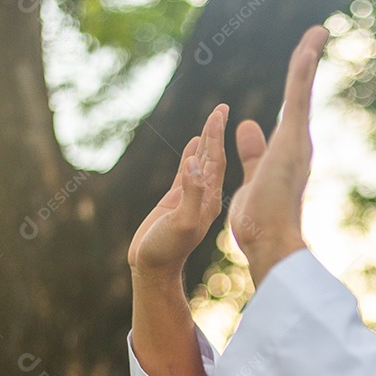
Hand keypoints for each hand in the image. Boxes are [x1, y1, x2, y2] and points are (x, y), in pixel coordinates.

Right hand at [129, 104, 228, 279]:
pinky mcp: (177, 201)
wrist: (154, 268)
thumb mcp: (182, 222)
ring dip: (206, 140)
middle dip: (216, 132)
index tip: (221, 112)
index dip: (217, 135)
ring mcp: (191, 197)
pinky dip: (191, 155)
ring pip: (200, 161)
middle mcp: (204, 195)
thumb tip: (195, 164)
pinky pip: (187, 172)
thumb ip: (191, 194)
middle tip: (222, 107)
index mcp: (209, 198)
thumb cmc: (167, 249)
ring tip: (213, 119)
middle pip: (212, 156)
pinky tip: (193, 143)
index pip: (215, 160)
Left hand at [227, 25, 327, 282]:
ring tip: (316, 31)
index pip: (291, 108)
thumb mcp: (251, 175)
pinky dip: (303, 71)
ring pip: (302, 90)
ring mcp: (297, 140)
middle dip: (308, 61)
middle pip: (302, 92)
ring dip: (308, 57)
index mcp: (288, 150)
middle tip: (316, 33)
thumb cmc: (260, 219)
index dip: (295, 82)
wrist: (268, 241)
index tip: (302, 56)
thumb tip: (246, 124)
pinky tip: (309, 46)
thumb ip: (252, 151)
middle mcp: (298, 142)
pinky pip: (298, 97)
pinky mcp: (292, 139)